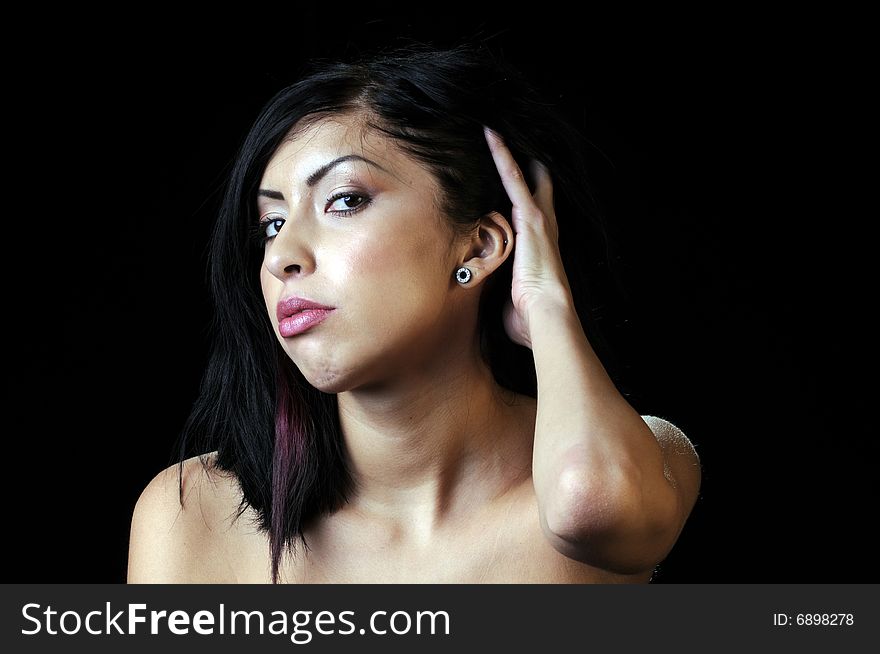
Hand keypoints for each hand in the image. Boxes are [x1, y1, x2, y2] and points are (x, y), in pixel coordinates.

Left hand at [484, 126, 574, 348]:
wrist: (548, 317)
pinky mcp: (530, 217)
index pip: (532, 216)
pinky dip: (503, 157)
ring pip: (518, 177)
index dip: (527, 196)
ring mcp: (538, 220)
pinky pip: (513, 179)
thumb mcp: (513, 303)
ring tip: (491, 130)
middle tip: (509, 142)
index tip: (519, 181)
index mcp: (540, 250)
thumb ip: (503, 295)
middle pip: (533, 188)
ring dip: (506, 154)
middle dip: (522, 166)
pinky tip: (492, 137)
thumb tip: (492, 307)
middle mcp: (543, 230)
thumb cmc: (532, 318)